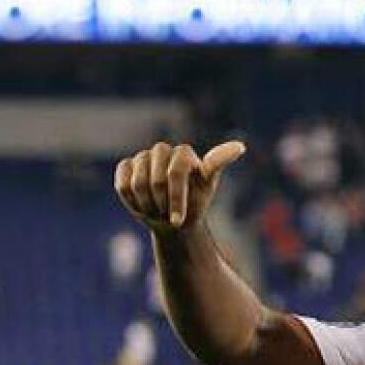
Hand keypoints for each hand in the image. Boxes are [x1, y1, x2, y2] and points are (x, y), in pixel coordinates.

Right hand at [114, 141, 245, 232]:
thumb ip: (217, 163)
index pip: (177, 172)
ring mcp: (142, 158)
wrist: (174, 218)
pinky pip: (123, 184)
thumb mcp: (208, 185)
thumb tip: (241, 145)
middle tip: (171, 215)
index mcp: (184, 153)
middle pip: (157, 181)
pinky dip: (133, 200)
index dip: (177, 198)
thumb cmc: (195, 201)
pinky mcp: (126, 166)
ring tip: (159, 210)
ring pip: (138, 184)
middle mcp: (162, 151)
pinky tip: (143, 203)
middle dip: (164, 205)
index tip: (180, 219)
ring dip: (149, 205)